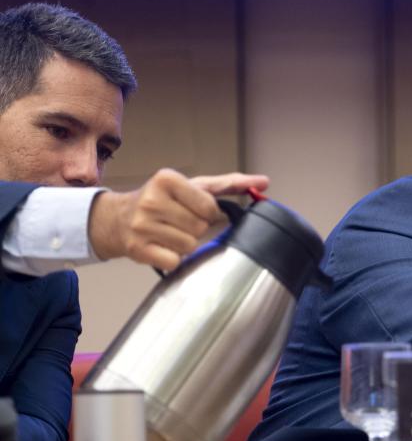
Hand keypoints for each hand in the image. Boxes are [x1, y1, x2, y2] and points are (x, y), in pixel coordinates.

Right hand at [88, 168, 269, 270]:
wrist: (117, 219)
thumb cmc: (163, 201)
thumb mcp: (193, 186)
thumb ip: (230, 184)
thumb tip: (264, 182)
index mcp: (167, 179)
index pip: (209, 206)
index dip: (209, 212)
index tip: (195, 209)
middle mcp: (151, 200)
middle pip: (200, 227)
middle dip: (196, 228)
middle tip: (180, 222)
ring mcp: (141, 226)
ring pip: (189, 245)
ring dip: (185, 243)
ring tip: (170, 233)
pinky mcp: (137, 249)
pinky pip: (175, 261)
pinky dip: (173, 258)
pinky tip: (162, 246)